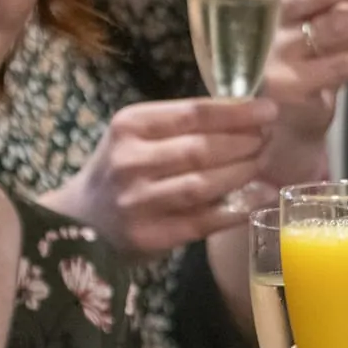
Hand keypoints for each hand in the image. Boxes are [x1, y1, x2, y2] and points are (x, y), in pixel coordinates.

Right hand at [44, 97, 281, 254]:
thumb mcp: (137, 135)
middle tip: (268, 138)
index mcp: (130, 126)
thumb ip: (182, 124)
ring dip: (243, 173)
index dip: (237, 112)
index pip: (193, 113)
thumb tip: (248, 115)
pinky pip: (204, 221)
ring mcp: (139, 202)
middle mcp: (131, 162)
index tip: (268, 110)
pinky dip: (237, 209)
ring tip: (263, 164)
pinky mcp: (151, 236)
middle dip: (246, 142)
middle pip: (203, 149)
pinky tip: (259, 199)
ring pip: (205, 185)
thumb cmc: (119, 170)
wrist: (79, 221)